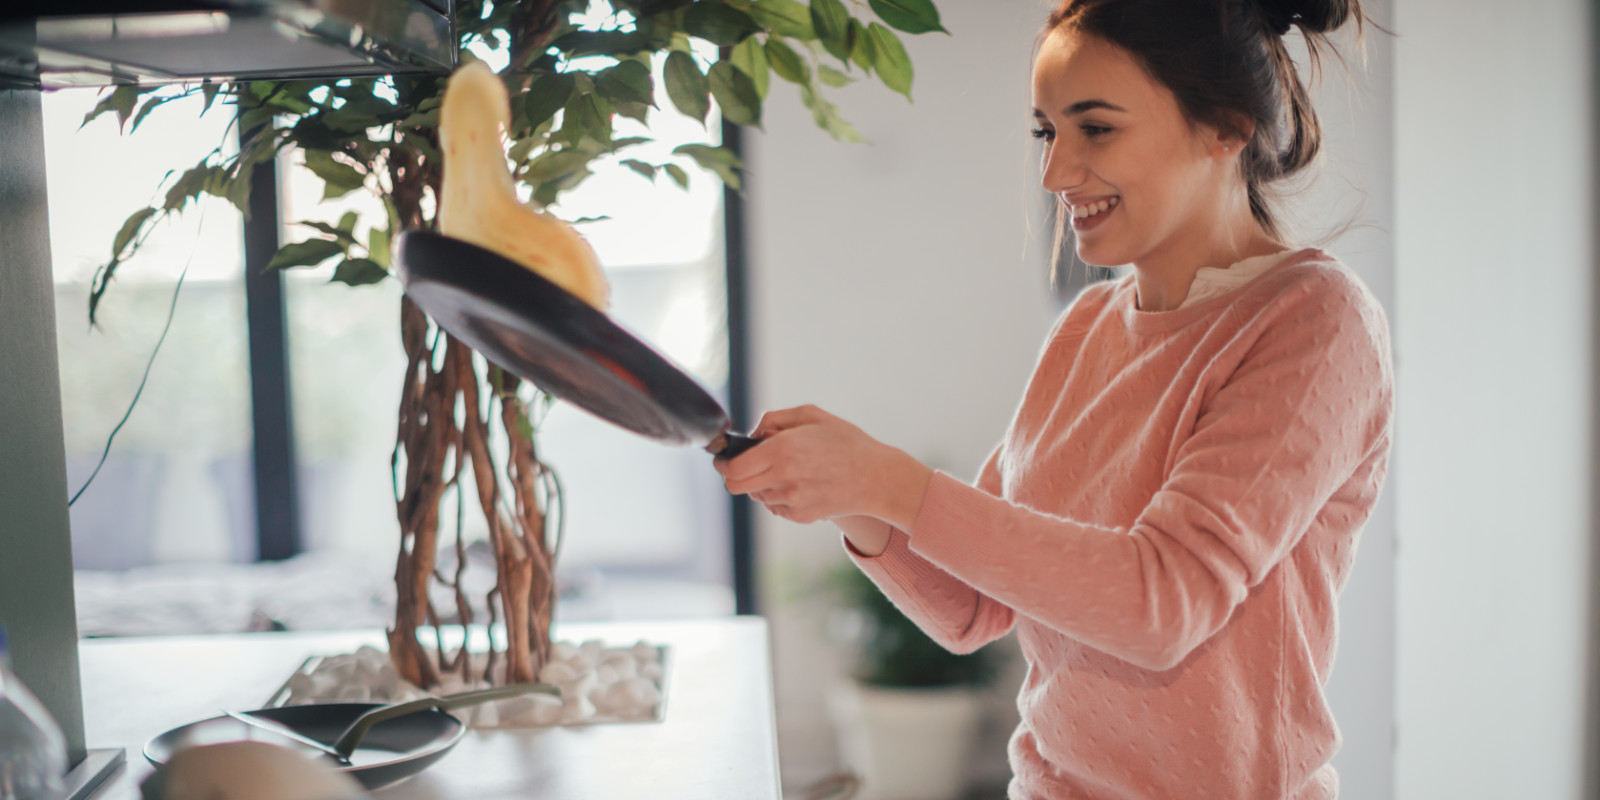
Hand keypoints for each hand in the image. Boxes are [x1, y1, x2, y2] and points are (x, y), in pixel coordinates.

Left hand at [713, 405, 933, 527]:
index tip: (724, 458)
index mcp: (783, 449)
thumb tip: (752, 434)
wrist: (876, 478)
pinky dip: (779, 495)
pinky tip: (800, 484)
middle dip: (736, 475)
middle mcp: (783, 478)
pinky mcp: (800, 516)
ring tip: (788, 471)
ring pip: (756, 495)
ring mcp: (791, 501)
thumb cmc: (846, 442)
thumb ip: (774, 419)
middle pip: (736, 486)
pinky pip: (774, 506)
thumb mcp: (811, 416)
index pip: (733, 468)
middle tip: (749, 464)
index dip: (723, 463)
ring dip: (761, 483)